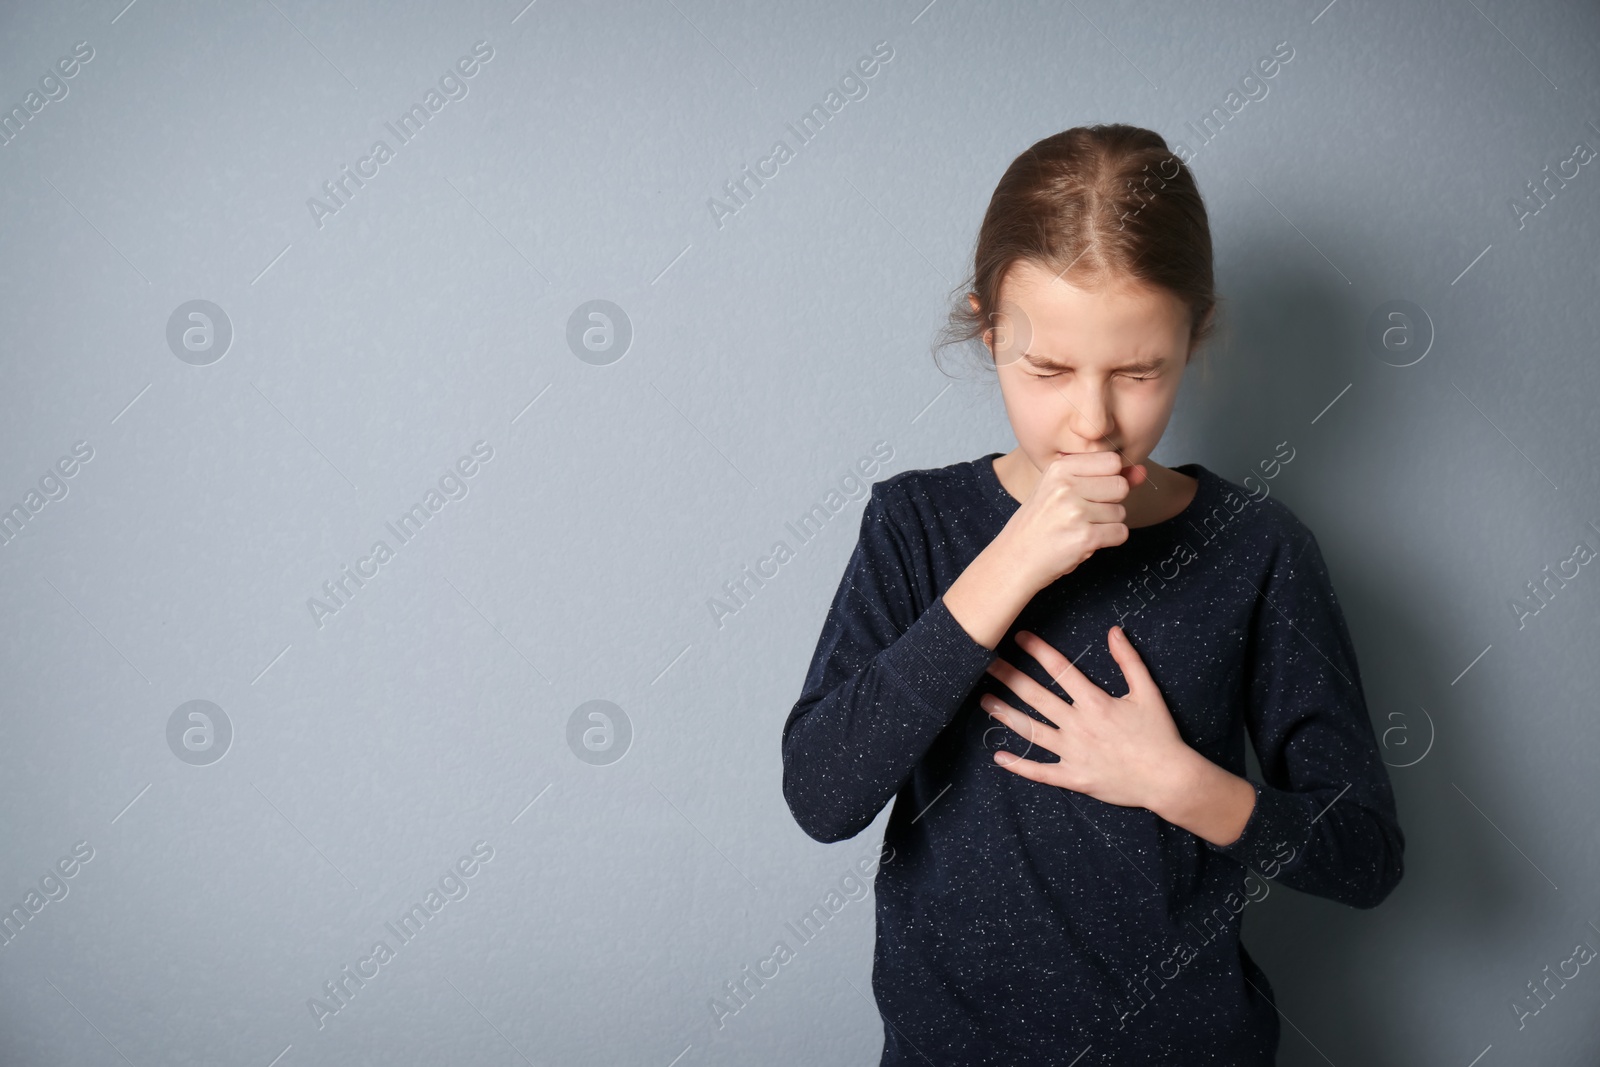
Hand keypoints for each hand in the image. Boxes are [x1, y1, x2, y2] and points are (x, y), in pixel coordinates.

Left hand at [979, 626, 1197, 812]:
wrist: (1169, 779)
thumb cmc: (1159, 735)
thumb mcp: (1148, 692)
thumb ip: (1128, 661)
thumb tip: (1113, 631)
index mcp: (1095, 702)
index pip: (1059, 669)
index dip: (1037, 650)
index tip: (1018, 637)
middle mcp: (1078, 725)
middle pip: (1035, 696)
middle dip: (1009, 677)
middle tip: (986, 663)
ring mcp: (1073, 753)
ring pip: (1031, 731)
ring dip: (1005, 715)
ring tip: (984, 701)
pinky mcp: (1074, 777)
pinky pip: (1040, 772)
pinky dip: (1018, 766)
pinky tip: (998, 756)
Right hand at [997, 451, 1148, 590]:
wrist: (1015, 558)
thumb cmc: (1040, 523)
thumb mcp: (1064, 490)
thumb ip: (1105, 478)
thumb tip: (1143, 471)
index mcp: (1059, 468)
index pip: (1112, 460)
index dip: (1108, 478)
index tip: (1088, 492)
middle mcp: (1066, 486)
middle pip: (1120, 485)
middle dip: (1110, 502)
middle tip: (1083, 514)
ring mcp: (1075, 512)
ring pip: (1121, 512)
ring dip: (1107, 524)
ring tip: (1079, 528)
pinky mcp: (1085, 538)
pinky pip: (1121, 533)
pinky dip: (1109, 540)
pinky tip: (1086, 541)